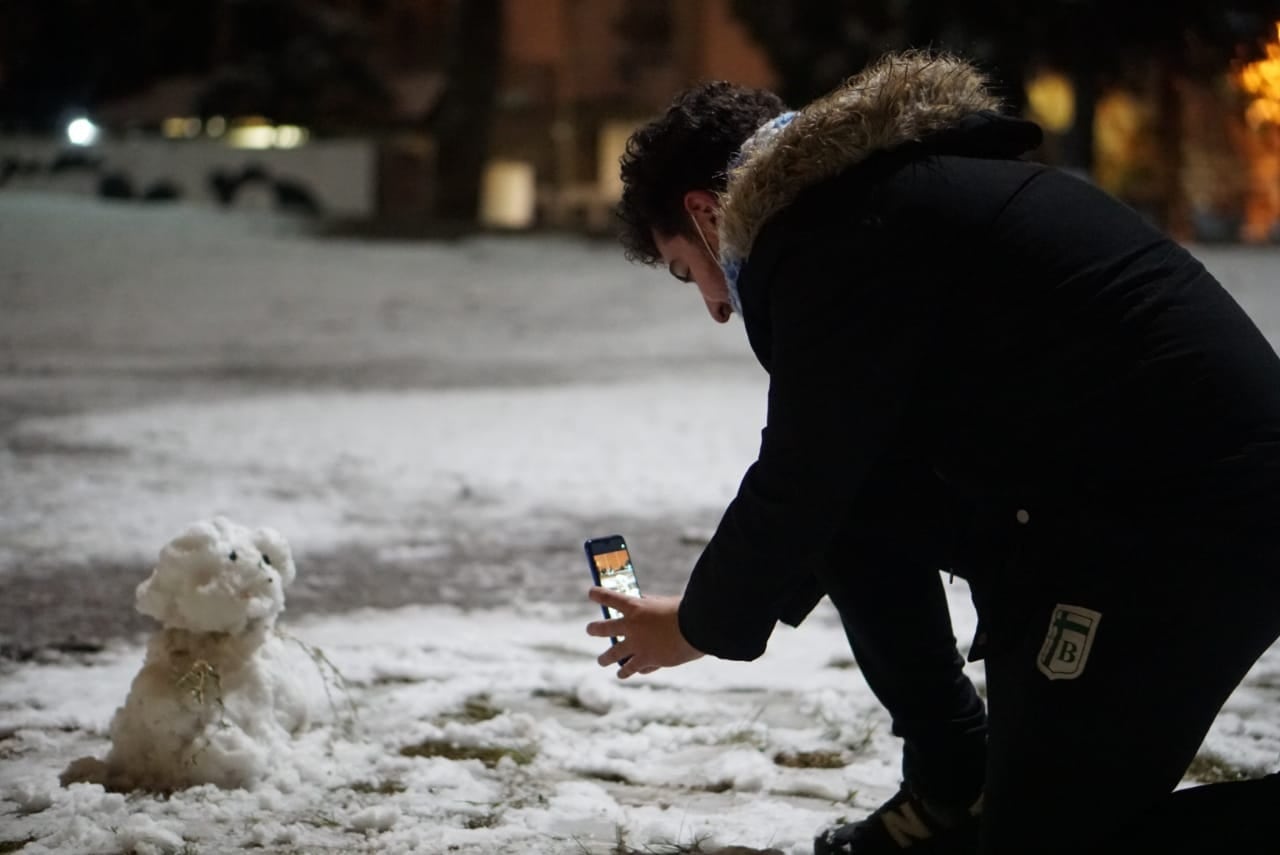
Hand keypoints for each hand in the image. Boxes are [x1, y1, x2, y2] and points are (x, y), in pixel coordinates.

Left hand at [585, 588, 703, 678]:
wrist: (698, 628)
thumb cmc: (687, 611)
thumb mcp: (665, 603)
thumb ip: (651, 604)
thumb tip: (644, 604)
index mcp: (636, 606)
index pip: (611, 597)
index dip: (599, 594)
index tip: (591, 593)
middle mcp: (631, 626)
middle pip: (604, 628)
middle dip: (594, 628)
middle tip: (590, 629)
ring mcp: (637, 645)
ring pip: (613, 655)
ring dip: (606, 658)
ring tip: (602, 661)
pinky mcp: (647, 660)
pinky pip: (633, 668)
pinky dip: (632, 669)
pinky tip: (629, 672)